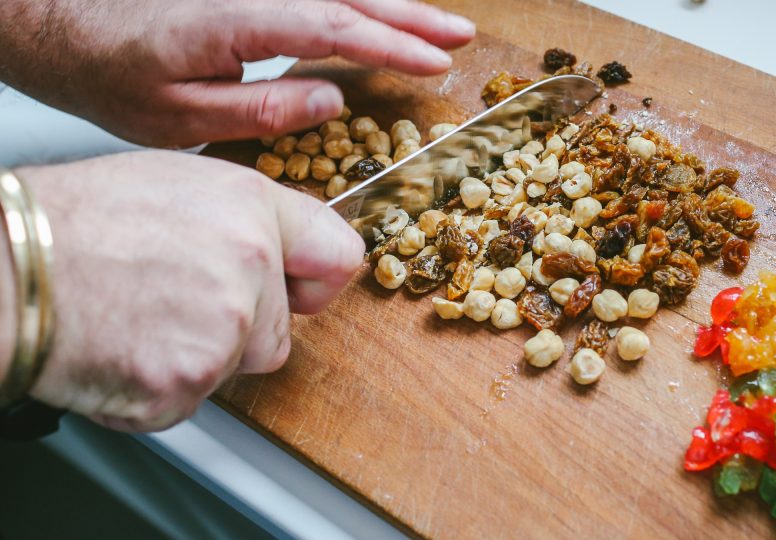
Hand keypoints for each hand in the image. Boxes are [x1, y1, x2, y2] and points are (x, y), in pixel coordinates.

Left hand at [0, 0, 474, 146]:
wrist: (56, 22)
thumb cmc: (109, 74)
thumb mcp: (176, 116)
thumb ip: (261, 108)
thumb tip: (333, 101)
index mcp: (236, 19)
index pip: (334, 27)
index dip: (391, 44)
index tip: (435, 62)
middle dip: (410, 16)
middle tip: (460, 36)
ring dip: (392, 4)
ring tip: (438, 25)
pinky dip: (354, 0)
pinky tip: (376, 11)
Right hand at [14, 152, 364, 430]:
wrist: (5, 270)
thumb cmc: (75, 223)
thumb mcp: (180, 183)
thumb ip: (250, 219)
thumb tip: (287, 251)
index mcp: (252, 211)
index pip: (338, 257)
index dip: (314, 277)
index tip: (299, 285)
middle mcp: (249, 267)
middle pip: (280, 330)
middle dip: (241, 326)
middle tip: (175, 298)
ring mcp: (221, 330)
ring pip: (236, 365)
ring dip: (200, 355)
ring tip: (141, 315)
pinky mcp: (185, 383)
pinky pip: (193, 397)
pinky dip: (162, 384)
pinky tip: (127, 346)